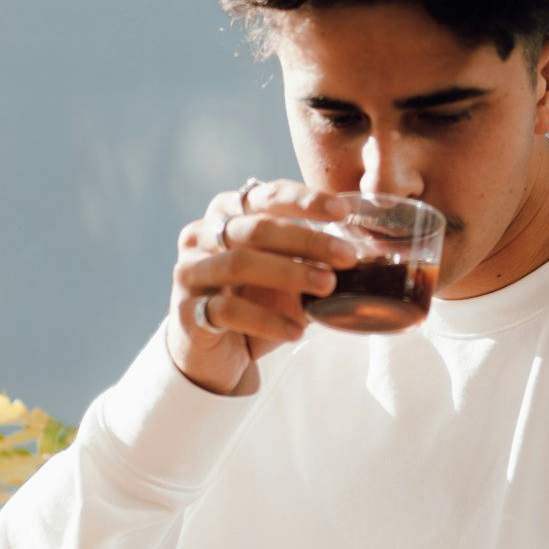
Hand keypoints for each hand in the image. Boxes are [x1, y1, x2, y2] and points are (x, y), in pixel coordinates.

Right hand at [168, 180, 357, 396]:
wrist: (213, 354)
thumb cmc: (253, 302)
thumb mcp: (283, 274)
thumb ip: (308, 256)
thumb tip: (362, 251)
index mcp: (226, 213)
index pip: (266, 195)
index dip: (305, 200)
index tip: (343, 211)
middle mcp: (201, 235)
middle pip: (256, 227)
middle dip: (307, 239)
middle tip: (347, 256)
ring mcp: (189, 272)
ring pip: (239, 263)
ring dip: (290, 274)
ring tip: (328, 287)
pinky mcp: (186, 310)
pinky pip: (228, 310)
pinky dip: (267, 320)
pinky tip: (296, 331)